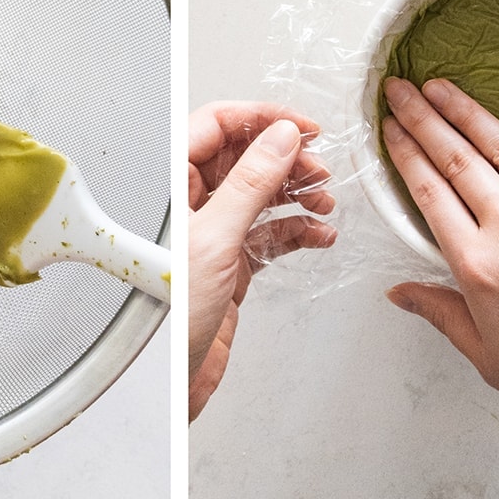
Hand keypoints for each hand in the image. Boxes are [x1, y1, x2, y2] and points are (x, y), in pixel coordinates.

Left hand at [188, 102, 335, 420]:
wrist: (179, 379)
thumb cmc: (174, 318)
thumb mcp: (216, 239)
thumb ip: (250, 184)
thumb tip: (278, 138)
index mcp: (174, 186)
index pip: (215, 125)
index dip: (260, 119)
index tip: (302, 126)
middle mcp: (193, 205)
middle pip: (244, 157)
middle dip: (286, 158)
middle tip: (318, 168)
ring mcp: (215, 234)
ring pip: (262, 194)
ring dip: (298, 193)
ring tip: (324, 202)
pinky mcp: (233, 263)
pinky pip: (271, 232)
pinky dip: (297, 230)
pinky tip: (319, 234)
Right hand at [379, 76, 498, 444]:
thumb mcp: (489, 358)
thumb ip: (442, 315)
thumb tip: (400, 293)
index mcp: (478, 267)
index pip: (429, 193)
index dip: (405, 155)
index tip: (390, 129)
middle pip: (457, 160)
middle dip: (423, 119)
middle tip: (401, 89)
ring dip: (468, 111)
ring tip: (443, 86)